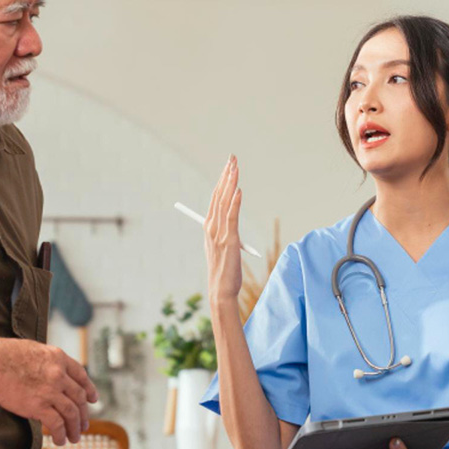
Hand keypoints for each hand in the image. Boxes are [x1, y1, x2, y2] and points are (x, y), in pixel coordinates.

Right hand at [0, 335, 97, 445]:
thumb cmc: (3, 354)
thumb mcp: (34, 350)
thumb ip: (47, 364)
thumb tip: (50, 377)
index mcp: (59, 358)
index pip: (81, 376)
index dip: (89, 389)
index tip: (93, 399)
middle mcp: (59, 375)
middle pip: (79, 397)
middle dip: (84, 414)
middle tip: (84, 424)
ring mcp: (51, 391)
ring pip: (71, 413)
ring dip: (75, 428)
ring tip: (75, 438)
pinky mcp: (39, 406)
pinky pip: (57, 424)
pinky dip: (60, 434)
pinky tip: (59, 440)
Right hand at [204, 156, 243, 304]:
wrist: (220, 289)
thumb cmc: (223, 270)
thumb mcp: (222, 247)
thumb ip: (226, 234)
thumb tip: (232, 226)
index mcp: (209, 227)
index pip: (215, 198)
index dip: (222, 180)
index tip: (228, 166)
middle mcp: (212, 227)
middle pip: (219, 195)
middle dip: (226, 175)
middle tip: (232, 158)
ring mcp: (220, 233)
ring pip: (224, 202)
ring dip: (230, 183)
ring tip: (235, 167)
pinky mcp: (230, 240)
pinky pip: (232, 217)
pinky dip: (235, 203)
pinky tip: (239, 190)